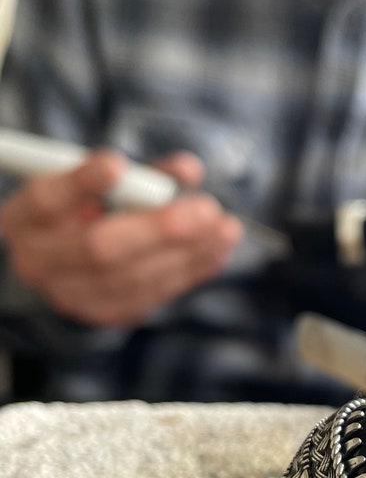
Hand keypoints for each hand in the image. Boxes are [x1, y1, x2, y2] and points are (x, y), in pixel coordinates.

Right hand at [0, 150, 242, 327]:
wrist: (60, 264)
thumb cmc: (81, 211)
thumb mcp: (95, 185)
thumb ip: (140, 174)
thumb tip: (189, 171)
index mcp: (27, 218)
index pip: (47, 200)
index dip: (82, 184)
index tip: (116, 164)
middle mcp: (41, 260)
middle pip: (99, 247)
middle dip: (160, 228)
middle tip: (209, 209)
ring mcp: (71, 294)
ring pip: (132, 277)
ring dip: (188, 253)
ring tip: (227, 230)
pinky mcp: (103, 314)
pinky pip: (151, 296)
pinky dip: (190, 273)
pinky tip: (217, 252)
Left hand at [277, 213, 365, 366]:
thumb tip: (298, 237)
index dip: (322, 232)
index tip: (289, 226)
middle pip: (356, 288)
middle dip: (303, 278)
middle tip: (270, 270)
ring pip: (355, 325)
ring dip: (309, 309)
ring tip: (281, 295)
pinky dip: (334, 333)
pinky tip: (311, 320)